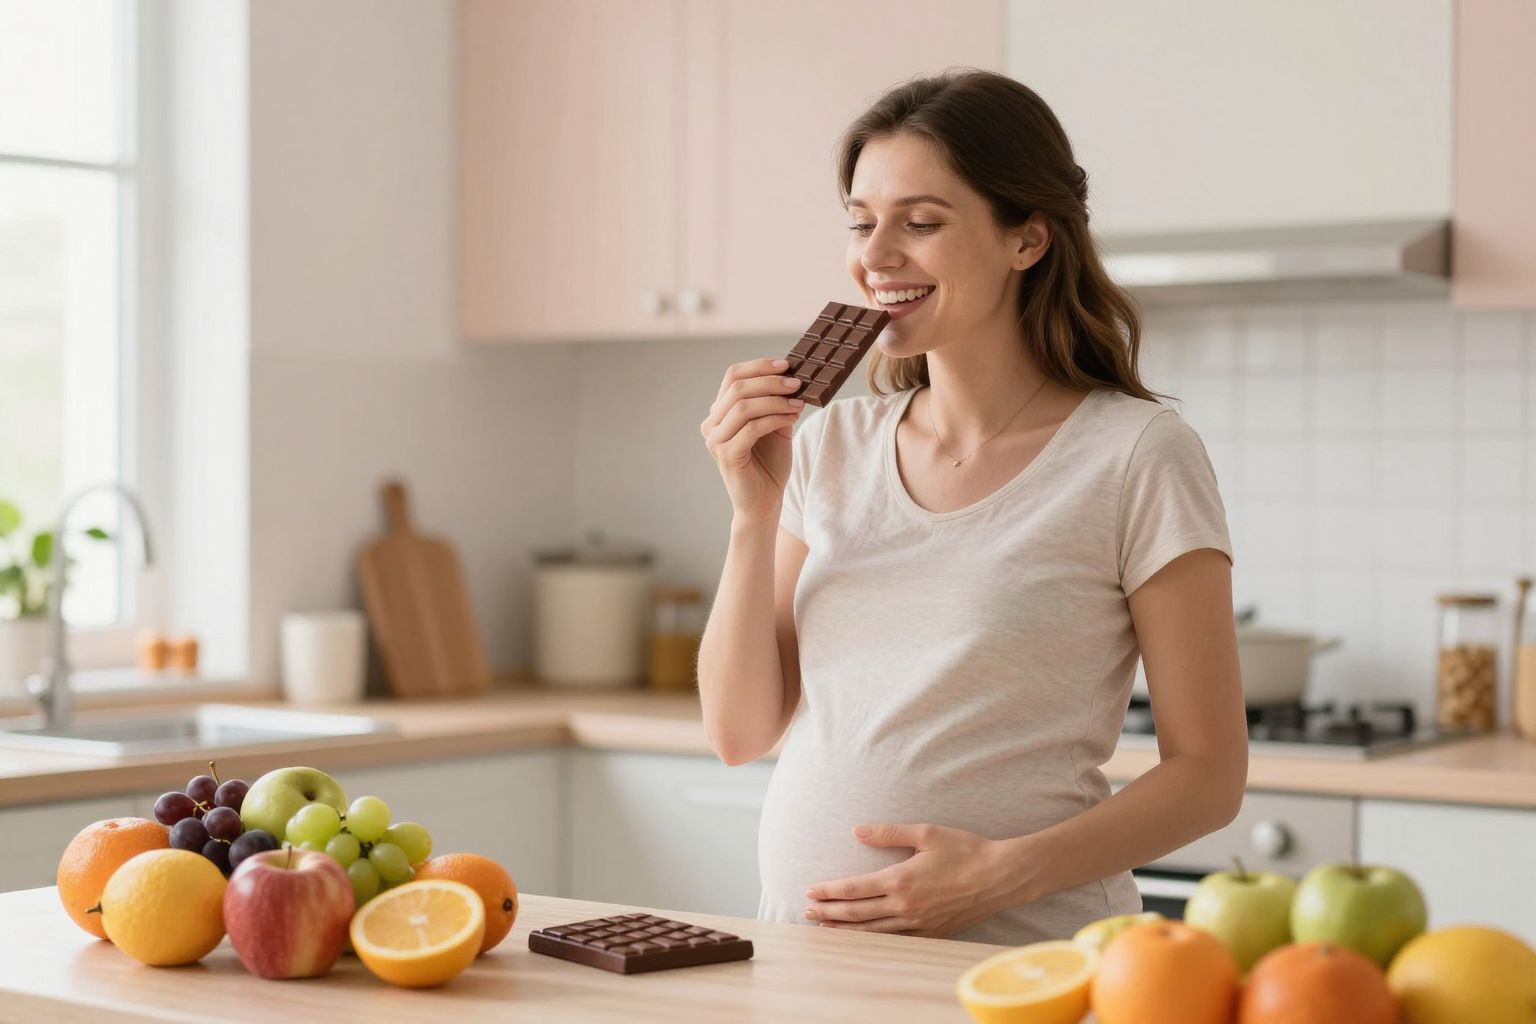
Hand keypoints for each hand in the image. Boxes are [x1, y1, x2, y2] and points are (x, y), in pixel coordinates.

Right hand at [699, 358, 805, 523]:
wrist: (764, 502)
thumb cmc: (769, 465)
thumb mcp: (777, 426)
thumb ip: (778, 402)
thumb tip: (794, 377)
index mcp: (720, 412)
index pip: (733, 376)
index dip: (759, 366)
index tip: (786, 364)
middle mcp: (712, 423)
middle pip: (738, 388)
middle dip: (771, 382)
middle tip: (797, 383)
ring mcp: (716, 440)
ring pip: (743, 406)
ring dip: (775, 400)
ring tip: (798, 402)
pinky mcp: (726, 455)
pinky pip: (751, 428)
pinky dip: (774, 419)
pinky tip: (792, 417)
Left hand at [803, 824, 1022, 937]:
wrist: (1001, 876)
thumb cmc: (965, 850)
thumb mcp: (926, 833)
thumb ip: (888, 833)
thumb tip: (857, 831)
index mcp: (900, 880)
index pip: (853, 889)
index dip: (829, 891)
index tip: (810, 891)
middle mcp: (904, 906)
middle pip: (857, 914)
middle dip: (829, 913)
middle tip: (807, 913)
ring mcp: (918, 923)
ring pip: (872, 931)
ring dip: (846, 931)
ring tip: (825, 929)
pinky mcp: (931, 932)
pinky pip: (895, 940)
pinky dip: (874, 940)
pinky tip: (864, 939)